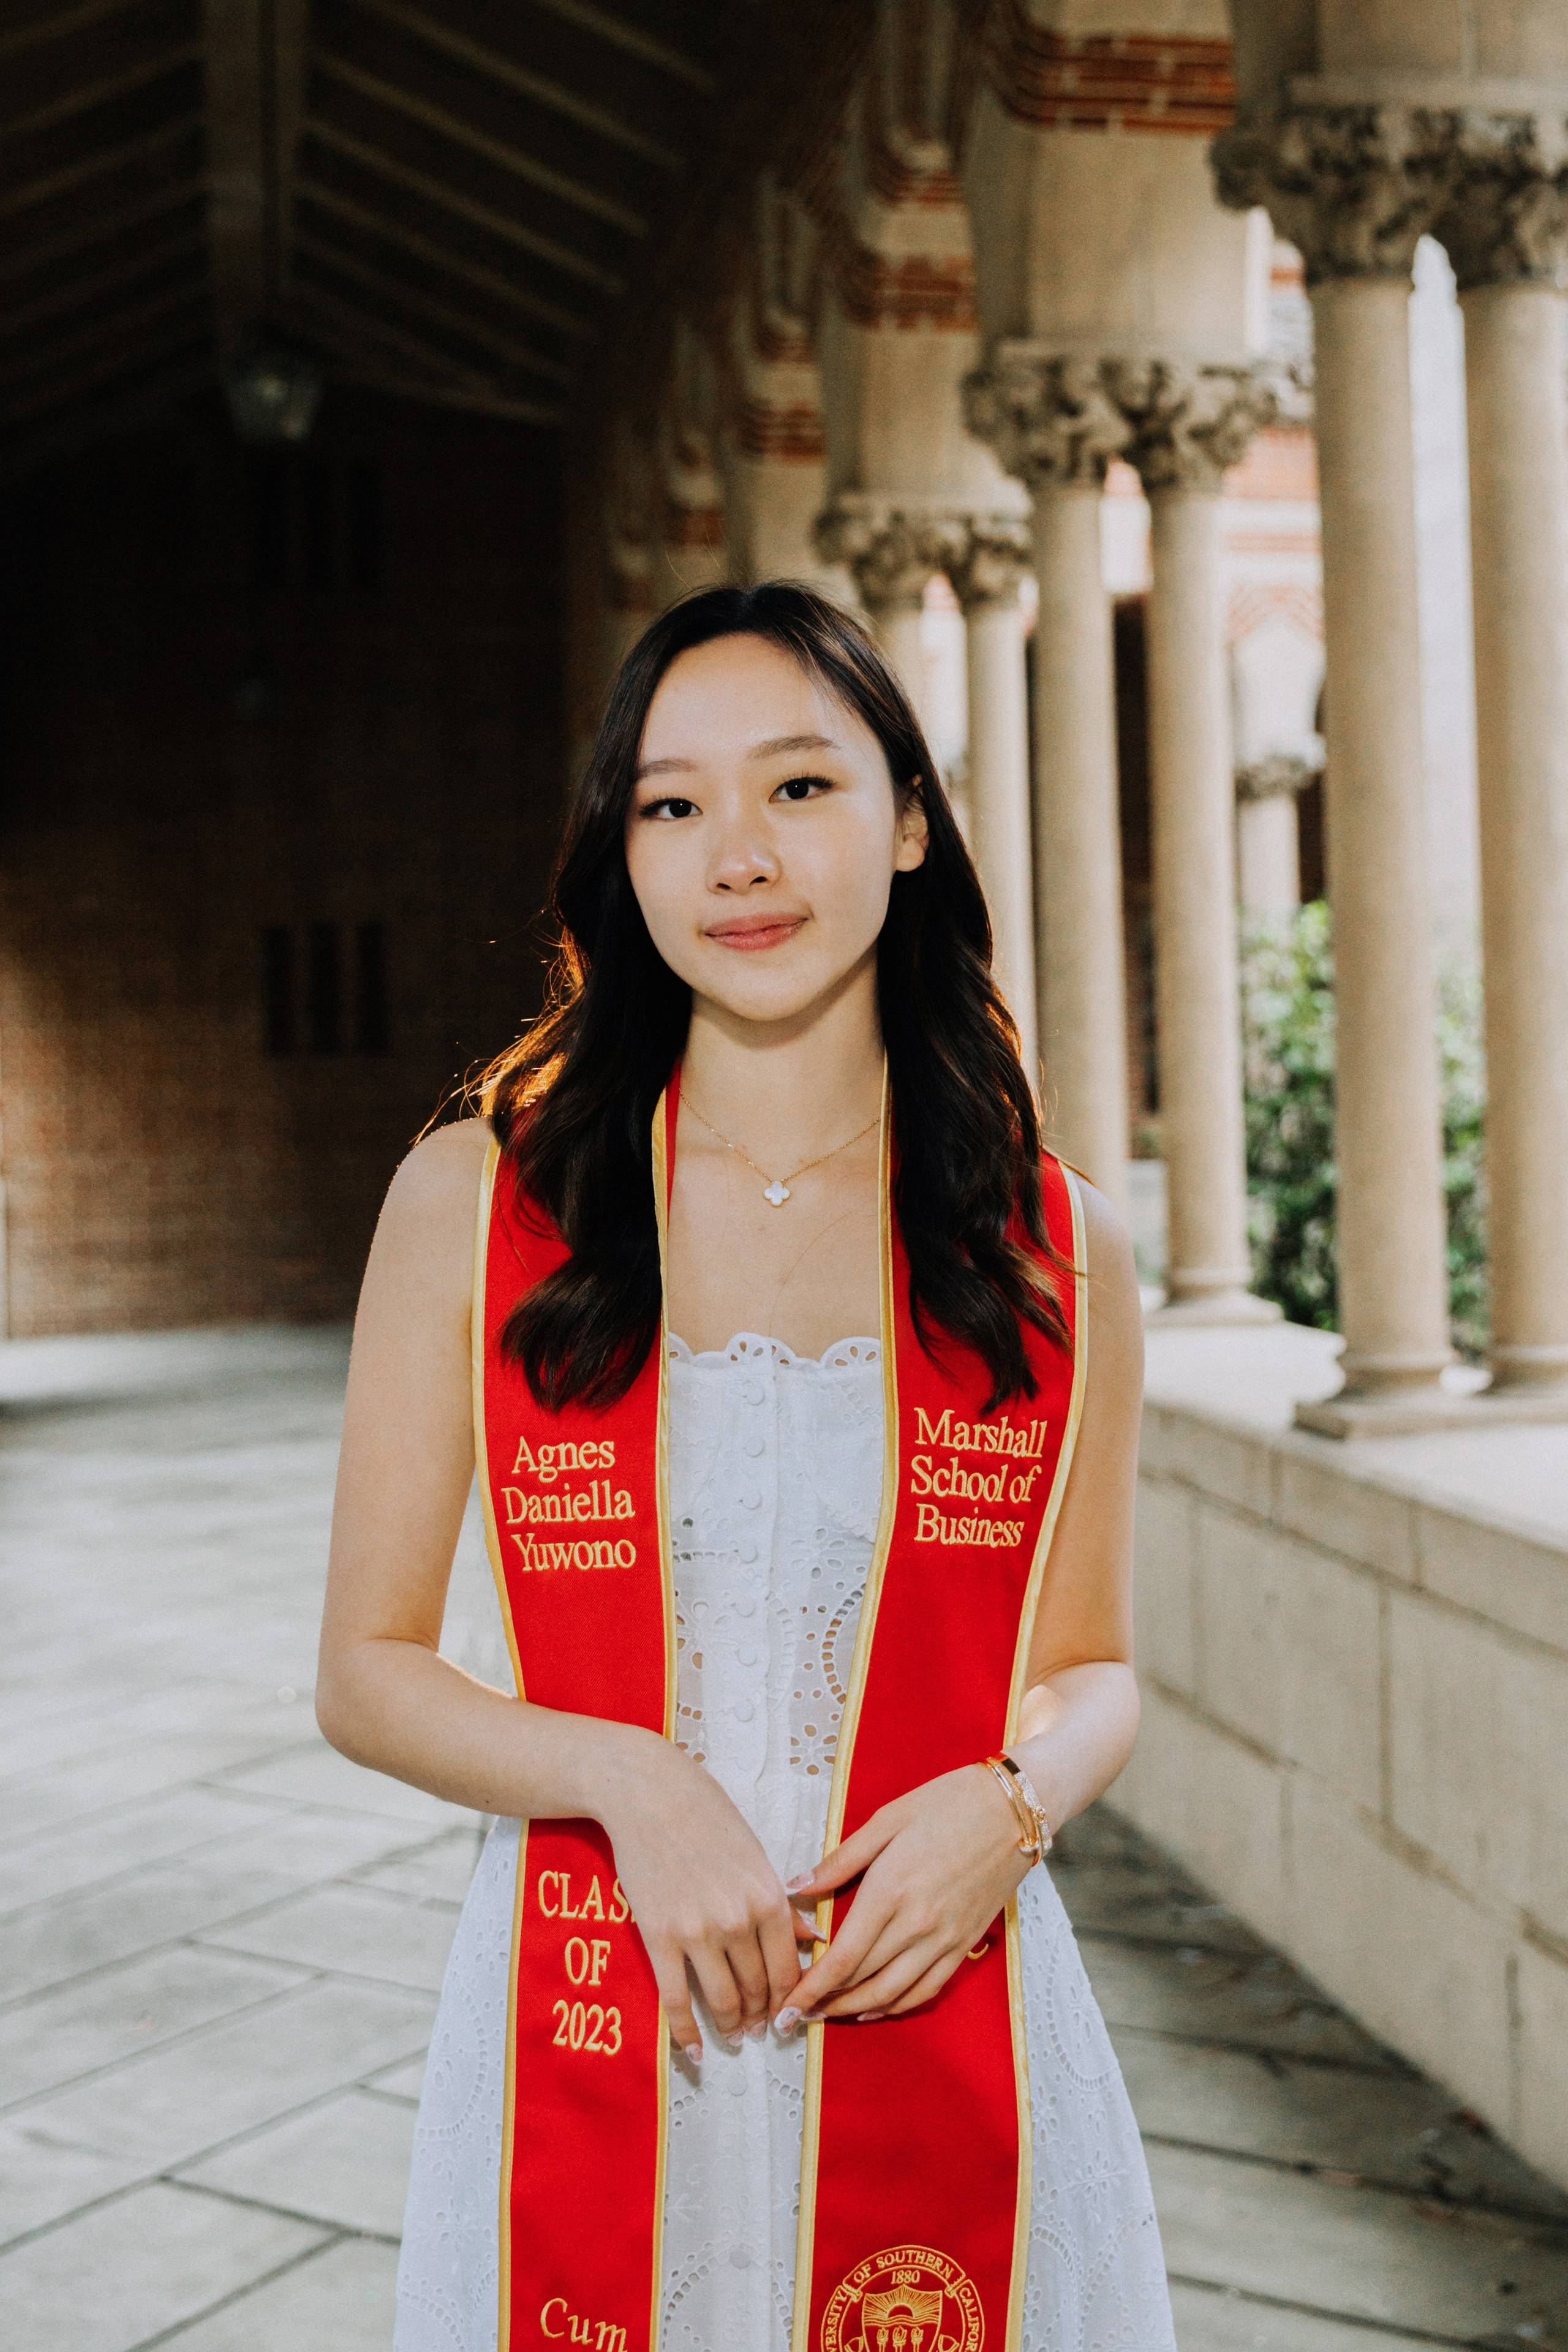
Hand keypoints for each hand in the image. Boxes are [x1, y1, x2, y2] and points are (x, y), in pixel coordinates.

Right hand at [596, 1729, 815, 2061]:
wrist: (648, 1793)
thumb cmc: (707, 1816)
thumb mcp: (756, 1854)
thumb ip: (783, 1903)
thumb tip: (815, 1940)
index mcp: (768, 1896)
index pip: (789, 1968)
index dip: (790, 2000)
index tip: (788, 2015)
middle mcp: (738, 1919)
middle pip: (758, 1988)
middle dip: (762, 2015)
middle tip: (761, 2030)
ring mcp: (698, 1931)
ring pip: (723, 1999)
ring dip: (731, 2025)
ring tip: (734, 2035)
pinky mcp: (660, 1938)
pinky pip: (677, 2000)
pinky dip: (687, 2033)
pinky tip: (695, 2052)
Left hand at [779, 1763, 1031, 2025]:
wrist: (1014, 1808)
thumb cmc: (947, 1803)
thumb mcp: (887, 1819)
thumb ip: (840, 1860)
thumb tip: (796, 1887)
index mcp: (890, 1890)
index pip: (842, 1958)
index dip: (811, 1988)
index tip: (785, 2004)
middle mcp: (917, 1923)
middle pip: (862, 1980)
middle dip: (824, 2002)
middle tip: (794, 2012)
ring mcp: (945, 1938)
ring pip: (893, 1992)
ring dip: (856, 2011)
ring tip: (827, 2015)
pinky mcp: (966, 1943)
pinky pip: (928, 1988)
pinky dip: (898, 2005)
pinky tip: (876, 2008)